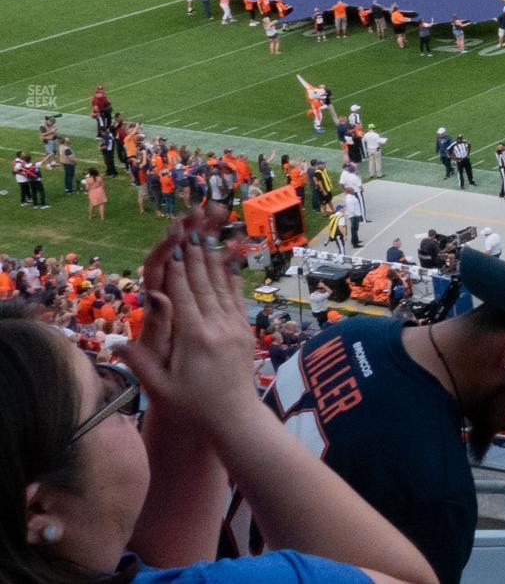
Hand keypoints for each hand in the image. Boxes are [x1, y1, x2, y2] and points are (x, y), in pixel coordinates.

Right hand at [123, 204, 259, 423]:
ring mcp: (235, 328)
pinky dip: (230, 280)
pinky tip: (227, 265)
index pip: (182, 294)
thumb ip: (141, 363)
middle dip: (194, 254)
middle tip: (189, 228)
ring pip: (221, 287)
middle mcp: (217, 327)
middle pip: (203, 283)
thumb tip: (116, 342)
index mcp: (194, 337)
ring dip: (212, 261)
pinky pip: (236, 299)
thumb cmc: (193, 407)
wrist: (235, 420)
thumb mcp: (160, 389)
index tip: (171, 243)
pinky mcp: (246, 333)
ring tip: (205, 236)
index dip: (176, 268)